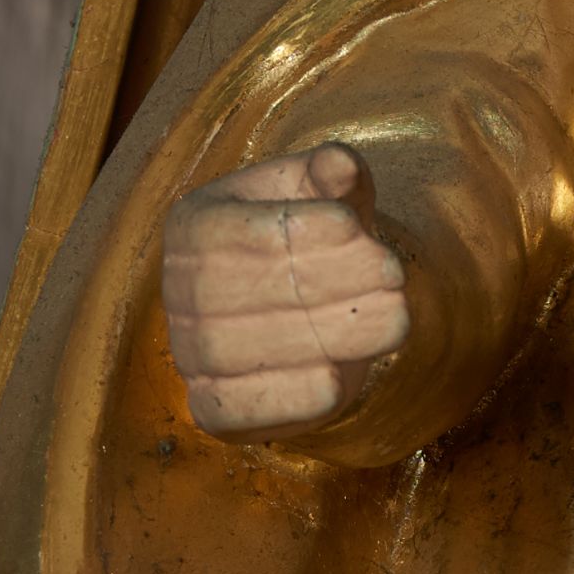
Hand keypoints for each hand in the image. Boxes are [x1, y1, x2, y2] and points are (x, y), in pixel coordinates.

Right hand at [161, 147, 408, 436]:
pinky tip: (337, 380)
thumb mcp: (323, 195)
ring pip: (247, 351)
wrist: (302, 314)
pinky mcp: (213, 409)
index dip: (304, 232)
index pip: (238, 231)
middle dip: (330, 282)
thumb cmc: (311, 242)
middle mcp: (179, 292)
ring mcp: (191, 355)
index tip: (363, 235)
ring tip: (394, 320)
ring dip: (328, 337)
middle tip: (394, 280)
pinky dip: (290, 397)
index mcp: (193, 224)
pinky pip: (243, 408)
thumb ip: (332, 172)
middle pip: (246, 289)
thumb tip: (340, 165)